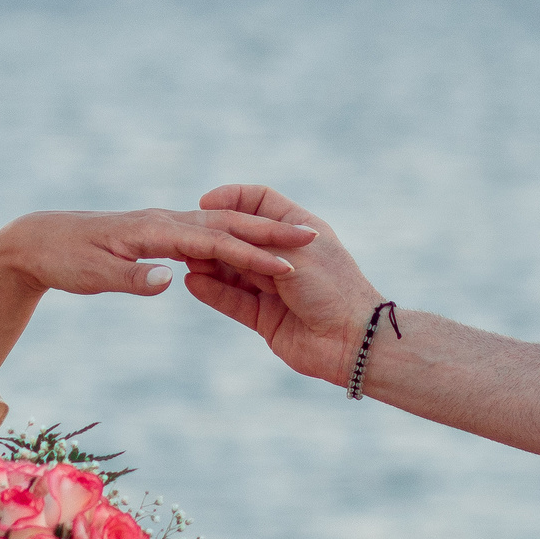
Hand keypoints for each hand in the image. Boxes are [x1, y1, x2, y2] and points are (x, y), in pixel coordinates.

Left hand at [0, 208, 315, 298]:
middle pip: (227, 226)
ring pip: (218, 226)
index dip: (253, 255)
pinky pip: (202, 234)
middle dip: (269, 233)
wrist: (36, 238)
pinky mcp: (155, 232)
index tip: (289, 266)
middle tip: (311, 239)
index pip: (215, 243)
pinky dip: (231, 238)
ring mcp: (161, 224)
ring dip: (256, 233)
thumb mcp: (95, 274)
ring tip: (293, 242)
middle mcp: (163, 222)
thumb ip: (134, 277)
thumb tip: (174, 277)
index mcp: (155, 232)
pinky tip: (244, 248)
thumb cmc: (64, 258)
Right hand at [183, 184, 383, 384]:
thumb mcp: (292, 254)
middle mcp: (284, 256)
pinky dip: (214, 291)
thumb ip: (254, 244)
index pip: (259, 202)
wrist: (353, 340)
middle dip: (215, 235)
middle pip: (242, 237)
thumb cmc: (332, 287)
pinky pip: (233, 301)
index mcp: (299, 230)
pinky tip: (192, 282)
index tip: (205, 202)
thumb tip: (216, 241)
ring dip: (210, 265)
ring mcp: (273, 288)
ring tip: (186, 259)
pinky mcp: (264, 317)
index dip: (233, 198)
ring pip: (233, 271)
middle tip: (187, 234)